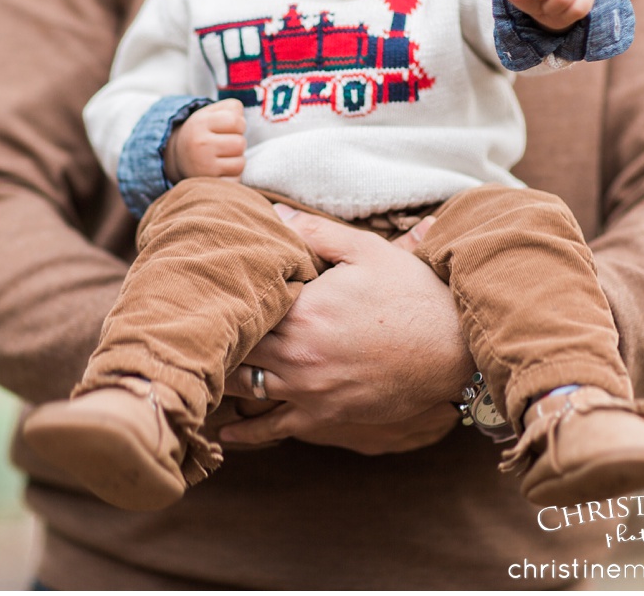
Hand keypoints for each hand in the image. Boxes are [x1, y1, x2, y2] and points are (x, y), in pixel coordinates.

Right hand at [163, 99, 246, 181]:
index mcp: (201, 122)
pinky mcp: (209, 183)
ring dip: (237, 160)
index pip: (236, 121)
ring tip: (224, 157)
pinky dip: (233, 176)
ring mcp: (204, 166)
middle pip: (240, 144)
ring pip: (240, 163)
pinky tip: (222, 170)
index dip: (239, 124)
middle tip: (227, 144)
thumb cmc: (203, 132)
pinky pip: (235, 180)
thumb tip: (243, 116)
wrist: (178, 158)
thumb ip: (231, 108)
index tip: (231, 128)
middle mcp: (200, 144)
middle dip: (238, 143)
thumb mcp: (211, 113)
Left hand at [219, 206, 472, 452]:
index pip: (244, 306)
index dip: (222, 300)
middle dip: (216, 339)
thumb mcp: (366, 251)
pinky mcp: (323, 416)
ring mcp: (308, 390)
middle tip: (190, 333)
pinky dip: (245, 431)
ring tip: (198, 372)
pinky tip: (222, 432)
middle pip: (236, 349)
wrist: (454, 348)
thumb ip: (314, 231)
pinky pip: (273, 428)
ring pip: (245, 389)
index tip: (204, 292)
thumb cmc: (411, 294)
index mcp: (302, 310)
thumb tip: (274, 212)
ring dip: (223, 380)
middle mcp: (296, 354)